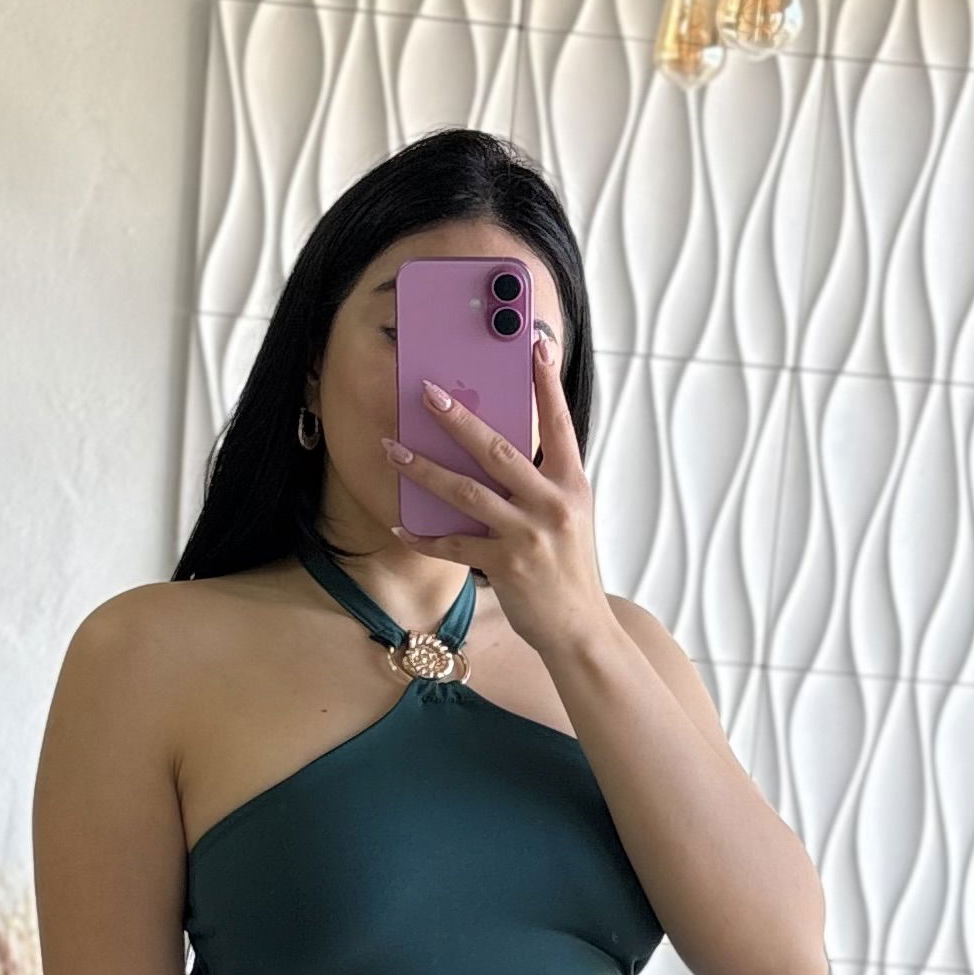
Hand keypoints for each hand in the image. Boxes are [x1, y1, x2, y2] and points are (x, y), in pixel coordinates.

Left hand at [382, 339, 612, 660]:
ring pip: (466, 491)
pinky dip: (424, 536)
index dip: (547, 384)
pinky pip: (454, 544)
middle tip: (428, 392)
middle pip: (498, 450)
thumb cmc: (569, 570)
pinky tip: (401, 526)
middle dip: (459, 418)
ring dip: (424, 469)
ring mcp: (528, 534)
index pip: (559, 424)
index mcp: (571, 484)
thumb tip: (500, 450)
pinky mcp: (506, 565)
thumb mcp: (570, 517)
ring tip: (392, 449)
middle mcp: (552, 503)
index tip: (535, 345)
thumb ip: (543, 482)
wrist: (580, 629)